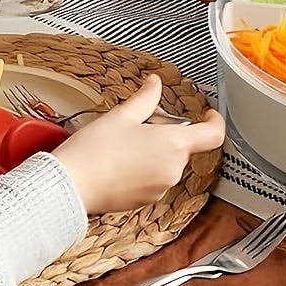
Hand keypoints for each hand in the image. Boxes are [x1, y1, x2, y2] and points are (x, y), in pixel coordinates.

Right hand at [50, 74, 225, 215]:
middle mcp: (172, 170)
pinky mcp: (145, 201)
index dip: (215, 121)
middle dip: (168, 132)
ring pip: (168, 163)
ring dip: (155, 150)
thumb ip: (146, 97)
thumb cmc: (95, 152)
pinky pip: (154, 179)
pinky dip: (145, 167)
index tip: (209, 113)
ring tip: (127, 142)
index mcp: (173, 145)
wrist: (70, 185)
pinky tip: (121, 160)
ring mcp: (159, 188)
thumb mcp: (123, 114)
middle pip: (184, 146)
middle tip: (143, 123)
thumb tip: (154, 84)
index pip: (213, 135)